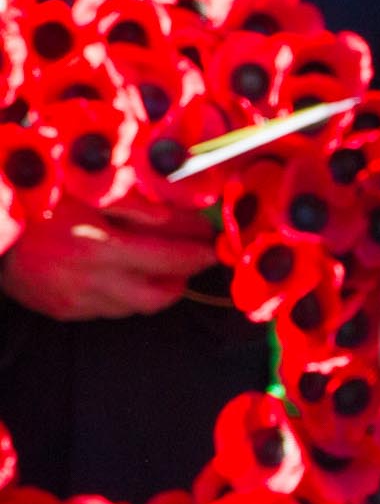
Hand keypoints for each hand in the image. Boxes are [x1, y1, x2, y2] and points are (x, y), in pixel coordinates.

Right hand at [0, 196, 217, 320]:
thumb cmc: (43, 203)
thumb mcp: (89, 191)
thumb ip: (136, 205)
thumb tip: (181, 218)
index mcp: (98, 245)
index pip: (169, 257)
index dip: (198, 252)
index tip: (212, 244)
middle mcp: (89, 279)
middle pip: (161, 293)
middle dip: (184, 276)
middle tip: (195, 258)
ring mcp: (76, 300)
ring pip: (138, 306)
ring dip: (158, 288)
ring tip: (163, 267)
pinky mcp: (65, 311)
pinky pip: (111, 311)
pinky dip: (127, 295)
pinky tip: (126, 275)